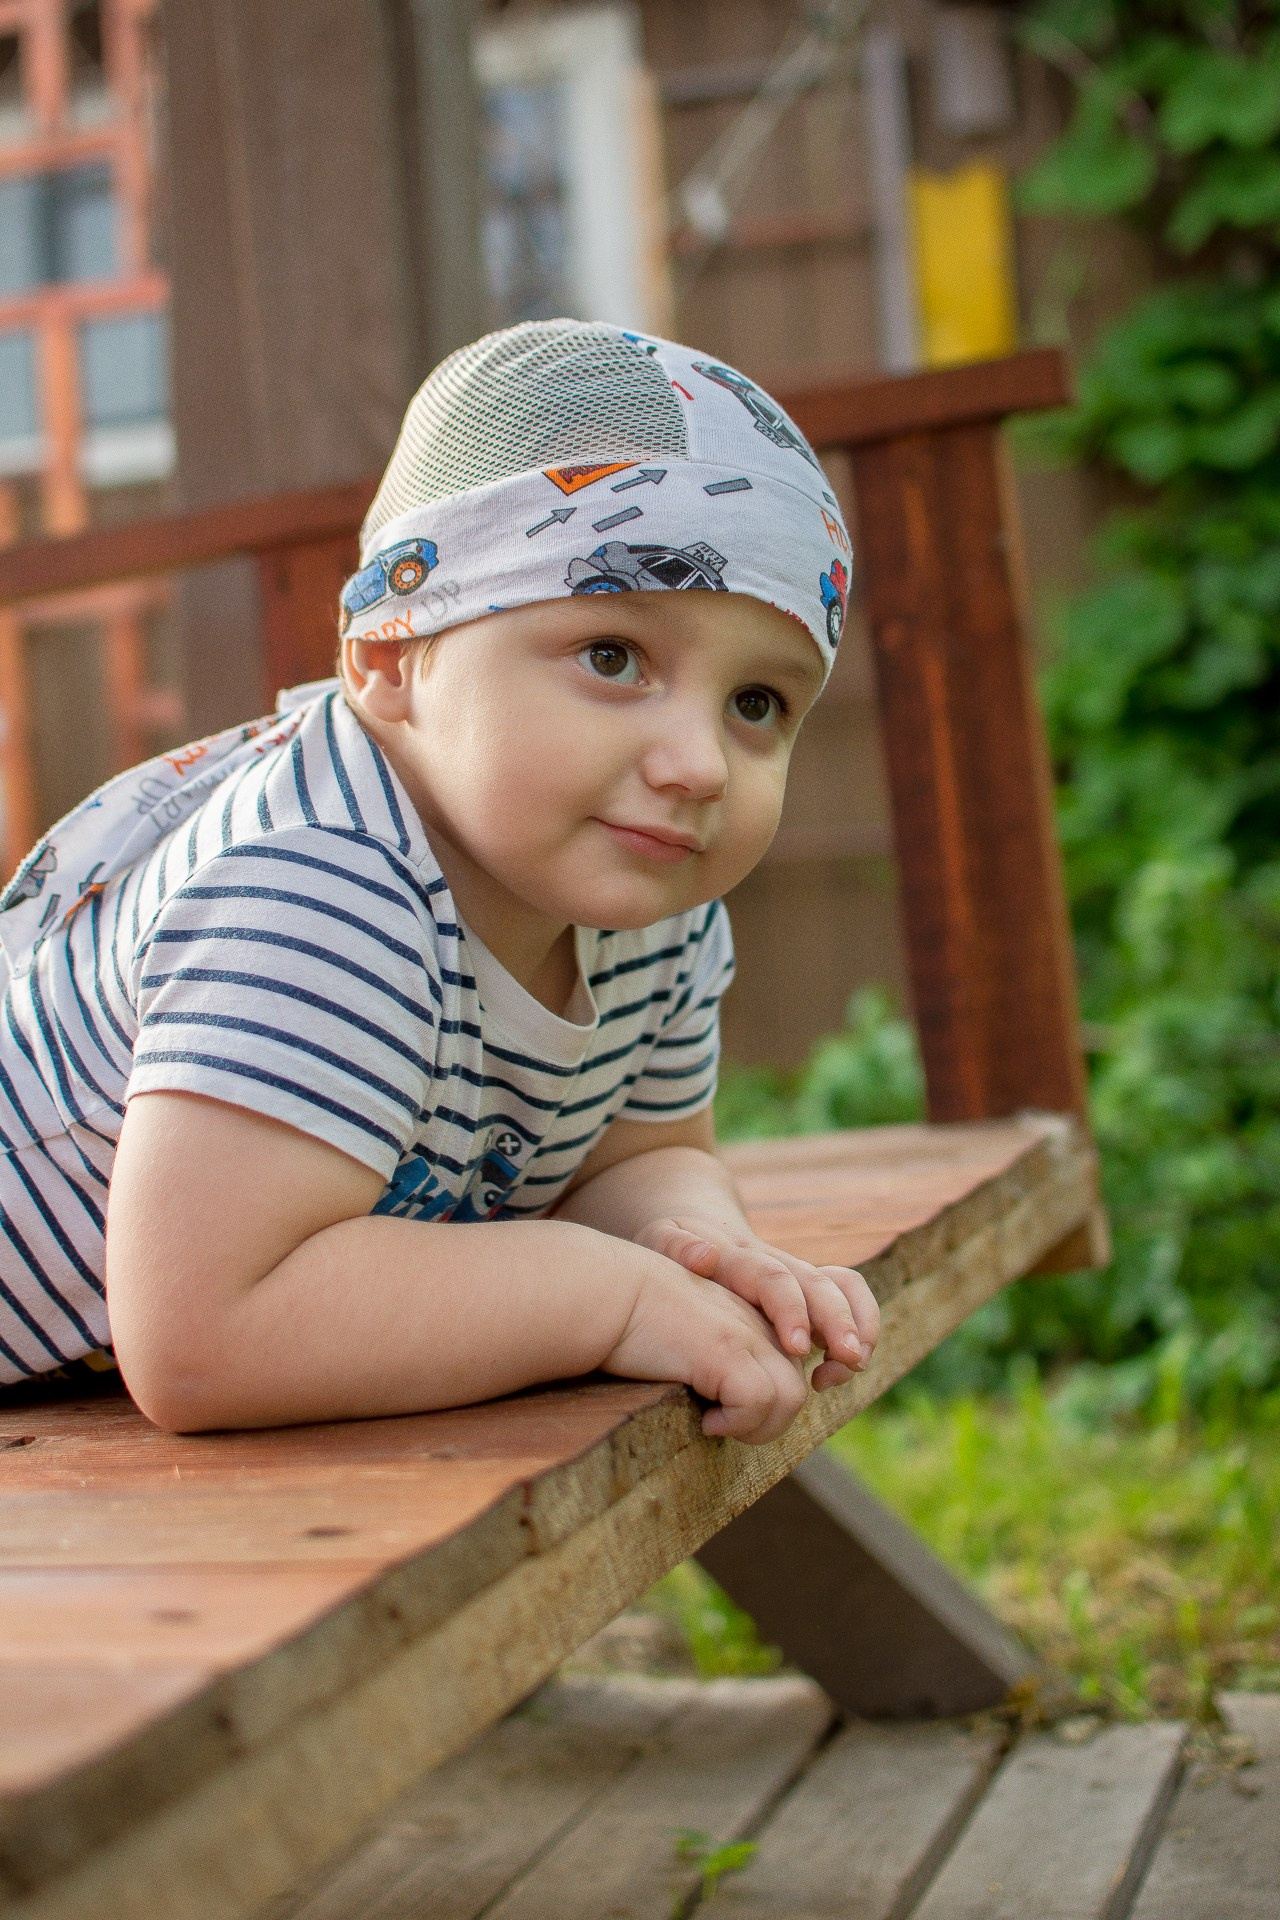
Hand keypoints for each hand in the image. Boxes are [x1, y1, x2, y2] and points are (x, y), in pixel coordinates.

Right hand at [603, 1252, 808, 1444]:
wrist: (600, 1291)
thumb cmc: (630, 1322)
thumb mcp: (689, 1335)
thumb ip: (717, 1357)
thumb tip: (723, 1407)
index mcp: (748, 1314)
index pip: (794, 1360)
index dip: (784, 1397)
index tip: (755, 1420)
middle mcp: (756, 1318)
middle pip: (795, 1385)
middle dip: (770, 1420)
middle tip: (725, 1427)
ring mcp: (745, 1331)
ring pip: (790, 1397)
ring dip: (757, 1426)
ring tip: (716, 1424)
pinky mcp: (726, 1346)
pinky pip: (758, 1400)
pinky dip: (737, 1423)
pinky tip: (704, 1420)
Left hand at [634, 1217, 879, 1392]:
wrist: (698, 1233)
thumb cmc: (674, 1250)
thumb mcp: (661, 1240)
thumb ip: (675, 1246)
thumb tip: (705, 1255)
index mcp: (741, 1257)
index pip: (774, 1278)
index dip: (791, 1311)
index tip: (798, 1348)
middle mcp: (778, 1264)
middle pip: (820, 1283)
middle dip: (841, 1322)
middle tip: (850, 1360)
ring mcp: (798, 1278)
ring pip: (845, 1288)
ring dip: (860, 1326)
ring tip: (851, 1368)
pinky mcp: (810, 1296)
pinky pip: (850, 1303)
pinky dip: (856, 1335)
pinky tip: (826, 1378)